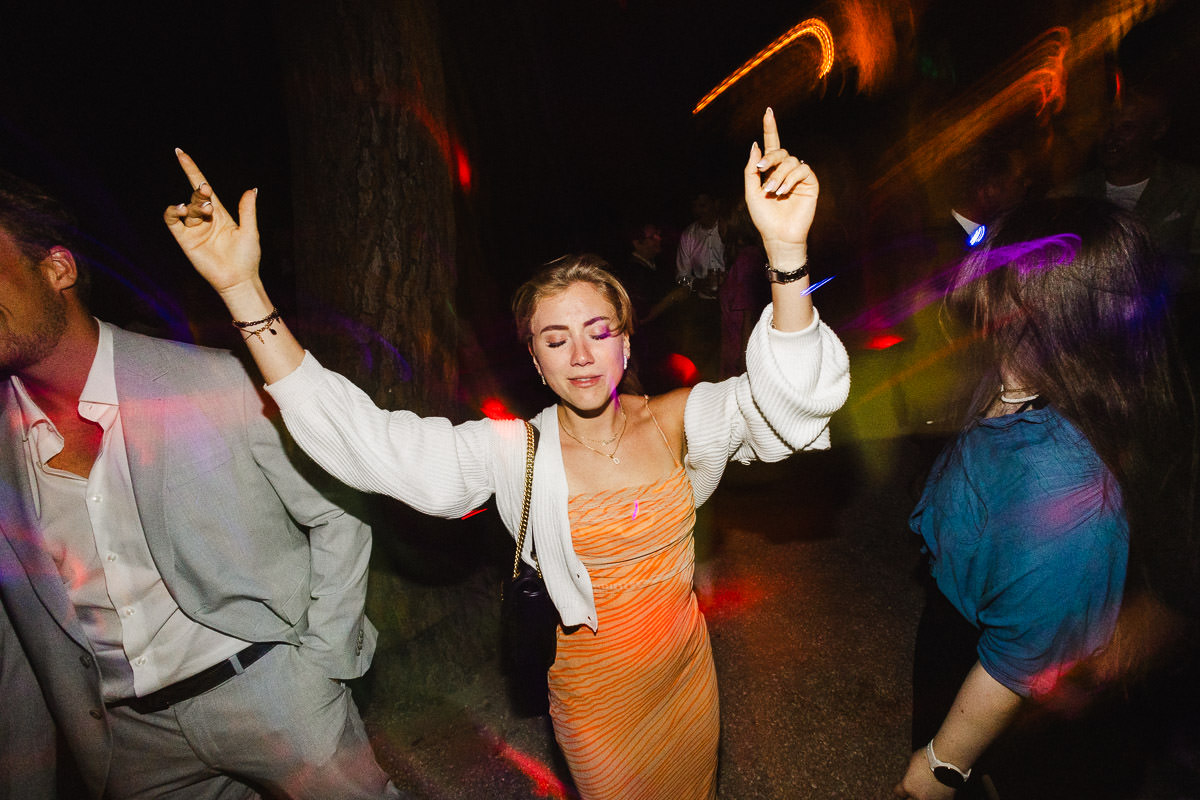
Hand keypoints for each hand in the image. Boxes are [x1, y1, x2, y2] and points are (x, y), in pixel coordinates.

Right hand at [163, 149, 261, 298]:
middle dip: (200, 192)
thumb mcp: (250, 231)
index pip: (203, 187)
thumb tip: (252, 189)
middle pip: (196, 196)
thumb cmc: (247, 258)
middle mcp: (205, 219)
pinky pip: (172, 222)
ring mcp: (194, 229)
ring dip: (193, 203)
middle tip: (206, 193)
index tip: (180, 153)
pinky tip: (180, 209)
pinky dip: (173, 212)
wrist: (238, 280)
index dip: (191, 170)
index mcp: (220, 214)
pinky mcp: (186, 240)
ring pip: (186, 207)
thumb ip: (247, 210)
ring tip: (204, 208)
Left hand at [743, 107, 817, 252]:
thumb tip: (755, 144)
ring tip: (772, 192)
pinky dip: (790, 179)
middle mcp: (786, 170)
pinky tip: (783, 191)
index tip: (768, 111)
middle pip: (780, 151)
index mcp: (771, 170)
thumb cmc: (764, 217)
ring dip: (778, 174)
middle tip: (761, 169)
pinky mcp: (810, 183)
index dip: (770, 128)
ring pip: (790, 160)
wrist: (778, 235)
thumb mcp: (750, 191)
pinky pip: (802, 169)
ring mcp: (799, 176)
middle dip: (769, 157)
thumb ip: (751, 169)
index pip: (772, 144)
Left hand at [893, 749, 956, 799]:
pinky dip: (938, 797)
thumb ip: (910, 772)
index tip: (902, 786)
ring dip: (924, 797)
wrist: (950, 760)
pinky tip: (939, 791)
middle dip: (911, 796)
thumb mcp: (913, 761)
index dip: (900, 788)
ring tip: (927, 791)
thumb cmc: (931, 757)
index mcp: (908, 786)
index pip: (898, 792)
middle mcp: (919, 796)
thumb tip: (911, 775)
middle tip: (914, 790)